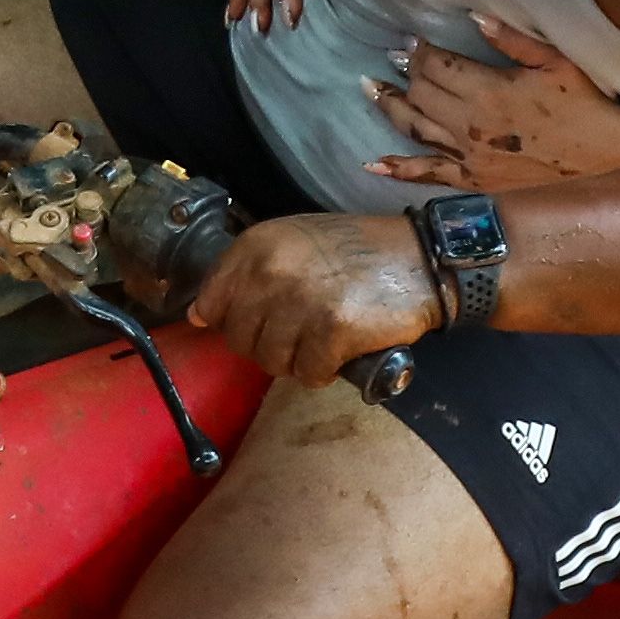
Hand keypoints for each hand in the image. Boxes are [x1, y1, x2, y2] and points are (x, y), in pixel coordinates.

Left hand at [189, 212, 443, 385]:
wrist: (421, 258)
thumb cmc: (356, 254)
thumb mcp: (294, 245)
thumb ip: (247, 274)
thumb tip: (199, 315)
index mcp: (257, 246)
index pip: (211, 303)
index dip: (234, 321)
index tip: (262, 321)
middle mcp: (271, 270)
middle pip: (240, 339)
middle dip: (268, 345)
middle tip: (301, 332)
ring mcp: (300, 301)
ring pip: (271, 362)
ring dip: (298, 360)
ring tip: (323, 338)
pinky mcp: (330, 331)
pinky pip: (308, 373)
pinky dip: (326, 370)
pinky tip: (342, 348)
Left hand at [370, 9, 619, 191]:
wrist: (607, 158)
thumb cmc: (586, 104)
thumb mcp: (554, 61)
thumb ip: (511, 39)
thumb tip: (474, 16)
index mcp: (488, 90)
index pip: (436, 65)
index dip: (419, 51)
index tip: (412, 42)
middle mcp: (470, 124)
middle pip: (420, 93)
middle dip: (406, 73)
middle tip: (396, 59)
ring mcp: (468, 156)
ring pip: (413, 128)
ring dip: (388, 106)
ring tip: (370, 87)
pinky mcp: (473, 182)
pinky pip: (426, 175)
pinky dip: (396, 169)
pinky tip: (371, 164)